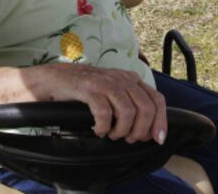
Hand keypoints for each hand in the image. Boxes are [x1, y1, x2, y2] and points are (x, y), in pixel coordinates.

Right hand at [44, 63, 166, 143]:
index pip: (156, 99)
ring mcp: (106, 83)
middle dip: (140, 130)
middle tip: (128, 139)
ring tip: (112, 135)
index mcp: (131, 79)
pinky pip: (104, 113)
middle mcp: (122, 79)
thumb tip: (147, 131)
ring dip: (121, 130)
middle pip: (145, 108)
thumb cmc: (87, 89)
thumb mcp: (114, 92)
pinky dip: (104, 127)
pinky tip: (98, 130)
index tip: (158, 139)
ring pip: (127, 112)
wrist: (57, 78)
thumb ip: (131, 105)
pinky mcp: (89, 89)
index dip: (160, 121)